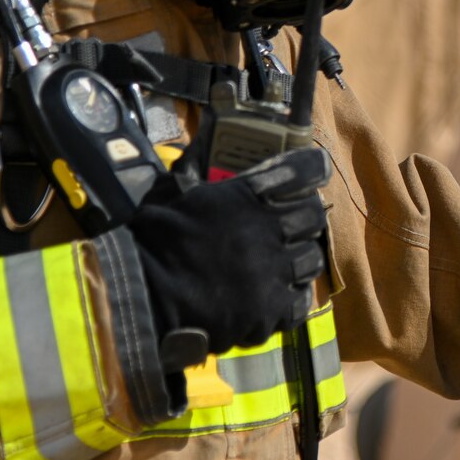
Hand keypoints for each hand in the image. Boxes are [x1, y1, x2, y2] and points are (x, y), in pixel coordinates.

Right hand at [128, 145, 329, 357]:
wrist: (144, 295)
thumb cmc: (153, 240)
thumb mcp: (173, 191)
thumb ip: (196, 172)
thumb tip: (199, 149)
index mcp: (247, 194)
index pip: (300, 172)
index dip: (311, 169)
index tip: (315, 169)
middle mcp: (269, 229)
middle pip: (313, 216)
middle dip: (306, 217)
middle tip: (294, 223)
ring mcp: (274, 271)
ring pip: (311, 259)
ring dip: (301, 258)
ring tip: (285, 262)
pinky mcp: (271, 310)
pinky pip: (299, 301)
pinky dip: (291, 298)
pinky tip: (277, 296)